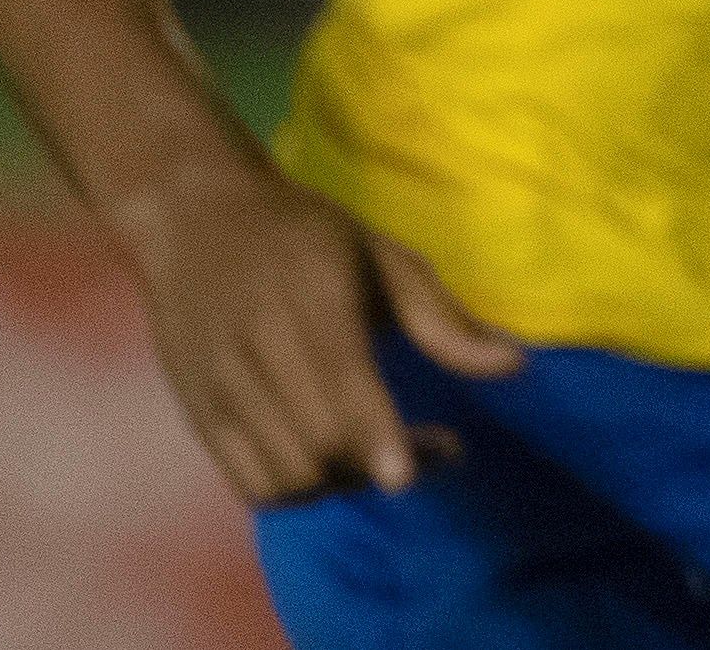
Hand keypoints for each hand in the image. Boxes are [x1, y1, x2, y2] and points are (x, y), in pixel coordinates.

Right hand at [106, 149, 522, 502]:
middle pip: (316, 446)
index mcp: (311, 301)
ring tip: (382, 453)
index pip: (338, 386)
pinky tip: (332, 463)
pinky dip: (298, 492)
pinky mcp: (197, 414)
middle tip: (434, 447)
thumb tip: (515, 364)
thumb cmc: (305, 233)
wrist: (194, 218)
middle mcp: (257, 349)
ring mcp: (218, 388)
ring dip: (344, 483)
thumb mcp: (382, 257)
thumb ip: (444, 319)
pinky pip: (250, 484)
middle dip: (379, 464)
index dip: (373, 436)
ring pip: (285, 477)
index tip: (407, 471)